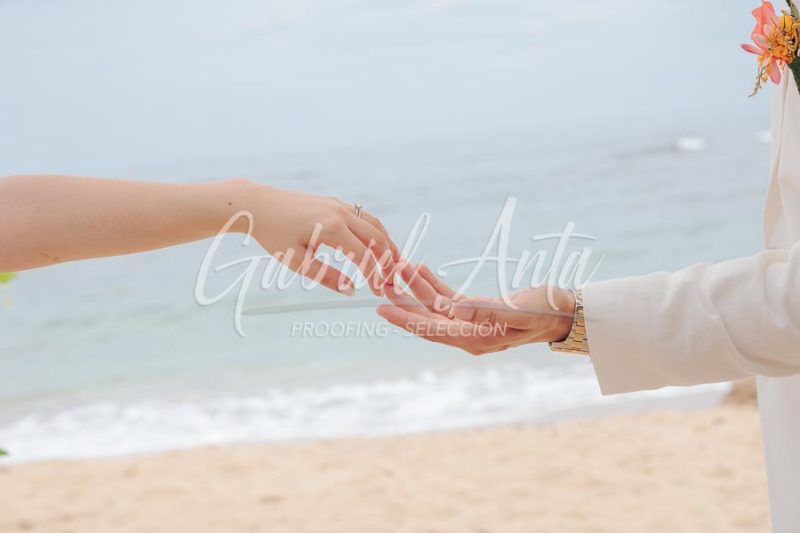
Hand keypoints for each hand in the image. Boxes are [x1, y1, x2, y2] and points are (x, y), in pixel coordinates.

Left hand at [232, 180, 398, 295]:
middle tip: (391, 282)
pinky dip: (376, 233)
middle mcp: (340, 213)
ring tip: (394, 265)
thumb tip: (351, 290)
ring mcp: (340, 205)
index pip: (364, 255)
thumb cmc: (273, 235)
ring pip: (375, 225)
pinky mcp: (336, 202)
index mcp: (331, 228)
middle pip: (378, 238)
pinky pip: (365, 217)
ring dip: (388, 245)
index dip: (375, 276)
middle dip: (388, 262)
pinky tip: (377, 246)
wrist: (258, 205)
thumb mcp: (297, 262)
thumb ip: (326, 276)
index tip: (378, 292)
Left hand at [377, 263, 574, 354]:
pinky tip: (419, 269)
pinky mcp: (477, 310)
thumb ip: (485, 312)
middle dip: (404, 302)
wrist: (563, 311)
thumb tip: (451, 309)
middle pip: (427, 319)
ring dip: (416, 289)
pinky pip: (448, 297)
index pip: (433, 330)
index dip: (406, 320)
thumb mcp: (517, 311)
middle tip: (381, 284)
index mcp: (476, 339)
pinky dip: (433, 284)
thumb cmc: (545, 312)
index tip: (383, 309)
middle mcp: (469, 334)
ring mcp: (472, 322)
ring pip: (434, 307)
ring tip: (397, 269)